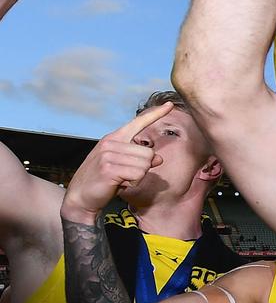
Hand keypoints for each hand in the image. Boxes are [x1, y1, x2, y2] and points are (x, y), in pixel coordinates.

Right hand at [62, 103, 172, 221]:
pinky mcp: (109, 168)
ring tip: (120, 179)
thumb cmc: (102, 181)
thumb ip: (140, 159)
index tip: (170, 105)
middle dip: (142, 168)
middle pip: (149, 153)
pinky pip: (138, 175)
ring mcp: (108, 155)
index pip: (138, 123)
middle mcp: (111, 143)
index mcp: (114, 138)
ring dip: (137, 177)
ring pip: (145, 164)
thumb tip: (159, 158)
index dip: (156, 114)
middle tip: (125, 175)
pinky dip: (133, 183)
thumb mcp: (123, 167)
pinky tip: (118, 184)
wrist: (79, 198)